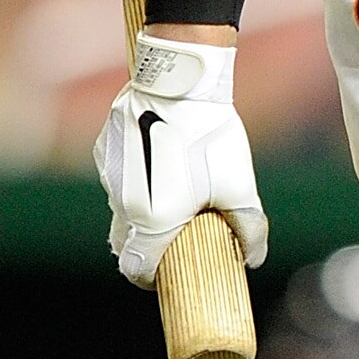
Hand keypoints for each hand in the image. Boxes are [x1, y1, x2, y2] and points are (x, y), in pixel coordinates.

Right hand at [94, 34, 267, 285]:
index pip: (134, 267)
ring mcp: (109, 175)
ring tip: (172, 188)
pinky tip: (158, 159)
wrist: (180, 81)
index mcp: (151, 220)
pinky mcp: (104, 149)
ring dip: (141, 208)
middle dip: (145, 245)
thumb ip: (248, 228)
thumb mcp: (240, 186)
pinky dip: (134, 177)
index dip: (148, 276)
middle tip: (173, 234)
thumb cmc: (211, 137)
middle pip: (123, 241)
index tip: (165, 272)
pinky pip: (116, 175)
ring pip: (120, 205)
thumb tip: (254, 257)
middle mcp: (122, 202)